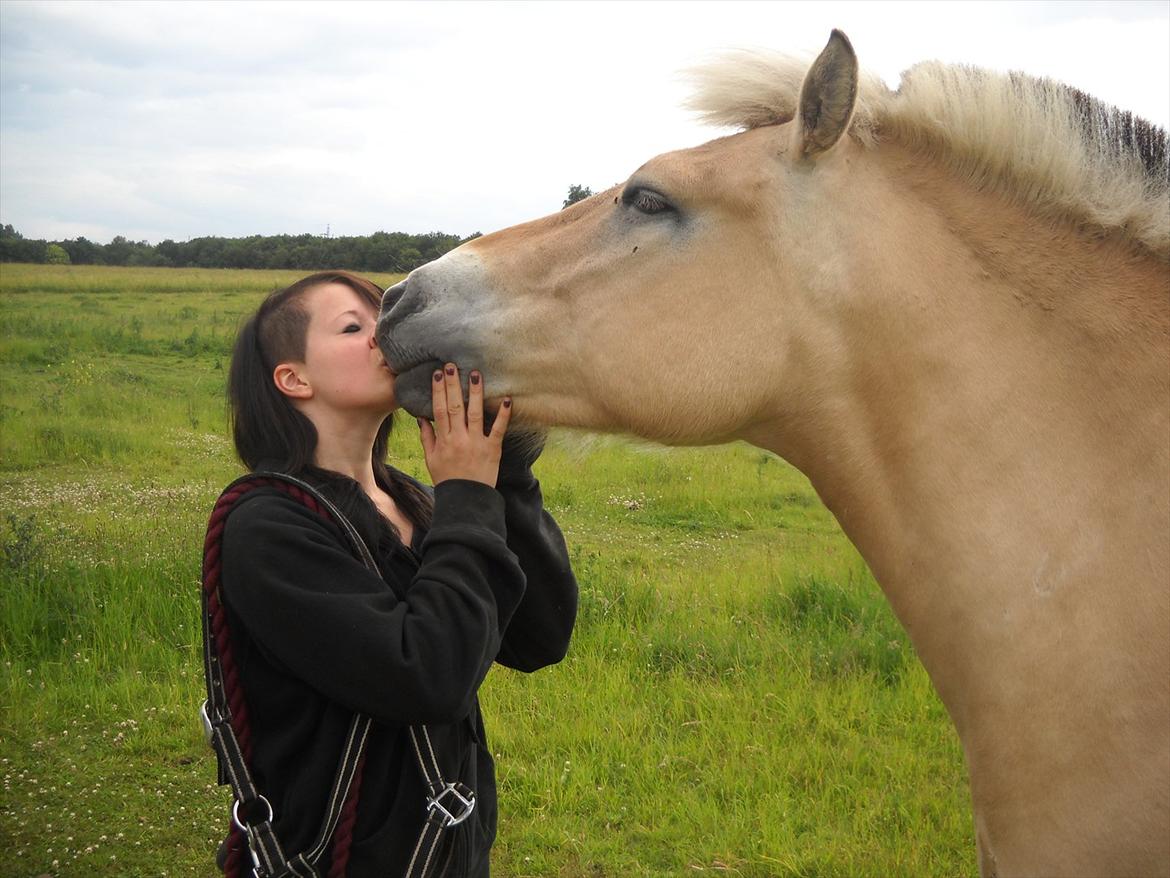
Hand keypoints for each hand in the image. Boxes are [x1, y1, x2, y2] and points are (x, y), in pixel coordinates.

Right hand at [418, 364, 511, 487]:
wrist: (466, 500)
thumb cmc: (448, 478)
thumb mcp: (431, 459)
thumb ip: (427, 437)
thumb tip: (421, 417)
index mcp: (443, 440)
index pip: (439, 410)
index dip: (438, 391)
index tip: (437, 374)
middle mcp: (459, 439)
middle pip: (455, 407)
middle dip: (453, 385)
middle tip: (452, 365)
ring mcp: (476, 443)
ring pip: (475, 413)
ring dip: (475, 392)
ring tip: (476, 374)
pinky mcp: (493, 449)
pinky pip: (498, 429)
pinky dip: (503, 414)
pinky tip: (506, 398)